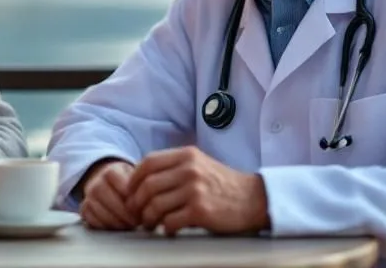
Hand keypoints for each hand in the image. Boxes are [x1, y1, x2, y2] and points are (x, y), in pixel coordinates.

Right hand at [77, 159, 139, 229]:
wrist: (106, 183)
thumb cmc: (126, 182)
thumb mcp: (135, 176)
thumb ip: (141, 183)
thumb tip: (151, 197)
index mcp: (111, 171)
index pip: (121, 184)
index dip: (132, 198)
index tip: (142, 206)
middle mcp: (96, 182)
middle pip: (110, 199)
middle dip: (125, 213)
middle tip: (137, 221)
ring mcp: (88, 196)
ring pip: (100, 211)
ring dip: (117, 222)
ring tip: (129, 225)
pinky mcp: (84, 209)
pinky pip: (92, 220)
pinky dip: (106, 226)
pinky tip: (117, 227)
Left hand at [126, 146, 268, 235]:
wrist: (253, 199)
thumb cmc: (223, 184)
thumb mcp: (199, 164)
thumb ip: (174, 166)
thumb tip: (142, 178)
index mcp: (187, 155)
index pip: (148, 162)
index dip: (134, 178)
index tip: (131, 191)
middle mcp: (189, 170)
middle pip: (148, 185)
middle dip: (136, 202)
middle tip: (136, 213)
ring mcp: (195, 190)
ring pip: (155, 205)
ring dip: (148, 218)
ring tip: (150, 223)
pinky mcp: (200, 211)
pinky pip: (170, 221)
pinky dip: (165, 228)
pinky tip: (169, 229)